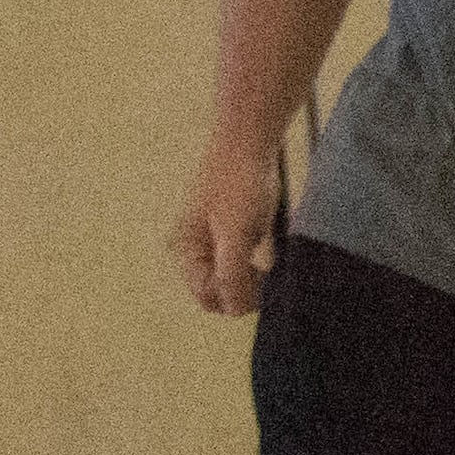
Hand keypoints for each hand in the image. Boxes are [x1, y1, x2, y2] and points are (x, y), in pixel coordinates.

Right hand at [173, 138, 284, 315]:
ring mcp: (214, 245)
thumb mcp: (235, 233)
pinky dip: (258, 271)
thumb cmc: (239, 184)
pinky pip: (245, 269)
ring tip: (266, 264)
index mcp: (186, 249)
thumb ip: (231, 272)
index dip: (235, 298)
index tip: (257, 281)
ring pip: (234, 284)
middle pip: (220, 294)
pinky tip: (268, 257)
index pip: (208, 297)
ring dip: (253, 283)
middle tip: (264, 273)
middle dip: (243, 292)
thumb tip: (233, 309)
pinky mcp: (234, 239)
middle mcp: (195, 251)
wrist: (248, 144)